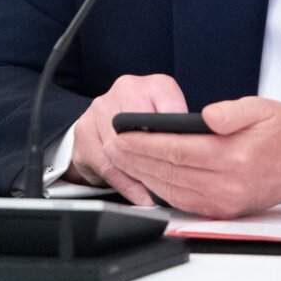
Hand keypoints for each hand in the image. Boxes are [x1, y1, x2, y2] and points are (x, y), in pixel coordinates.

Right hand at [61, 74, 187, 205]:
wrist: (104, 121)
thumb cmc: (144, 122)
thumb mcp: (172, 118)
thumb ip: (182, 129)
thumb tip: (196, 152)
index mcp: (155, 85)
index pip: (172, 107)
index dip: (179, 136)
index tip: (187, 158)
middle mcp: (126, 88)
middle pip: (143, 130)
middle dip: (157, 162)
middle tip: (173, 185)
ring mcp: (101, 107)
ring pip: (123, 150)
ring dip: (141, 177)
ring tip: (158, 195)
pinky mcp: (84, 129)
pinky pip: (107, 164)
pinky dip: (126, 184)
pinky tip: (140, 195)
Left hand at [104, 96, 280, 218]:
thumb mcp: (262, 108)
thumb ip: (231, 112)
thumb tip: (206, 116)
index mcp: (234, 157)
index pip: (176, 150)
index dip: (144, 142)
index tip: (120, 132)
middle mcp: (227, 184)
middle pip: (168, 171)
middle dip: (134, 158)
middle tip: (111, 143)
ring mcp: (225, 202)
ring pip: (171, 189)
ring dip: (142, 174)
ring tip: (121, 157)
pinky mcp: (224, 210)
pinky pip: (183, 201)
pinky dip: (160, 189)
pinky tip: (147, 175)